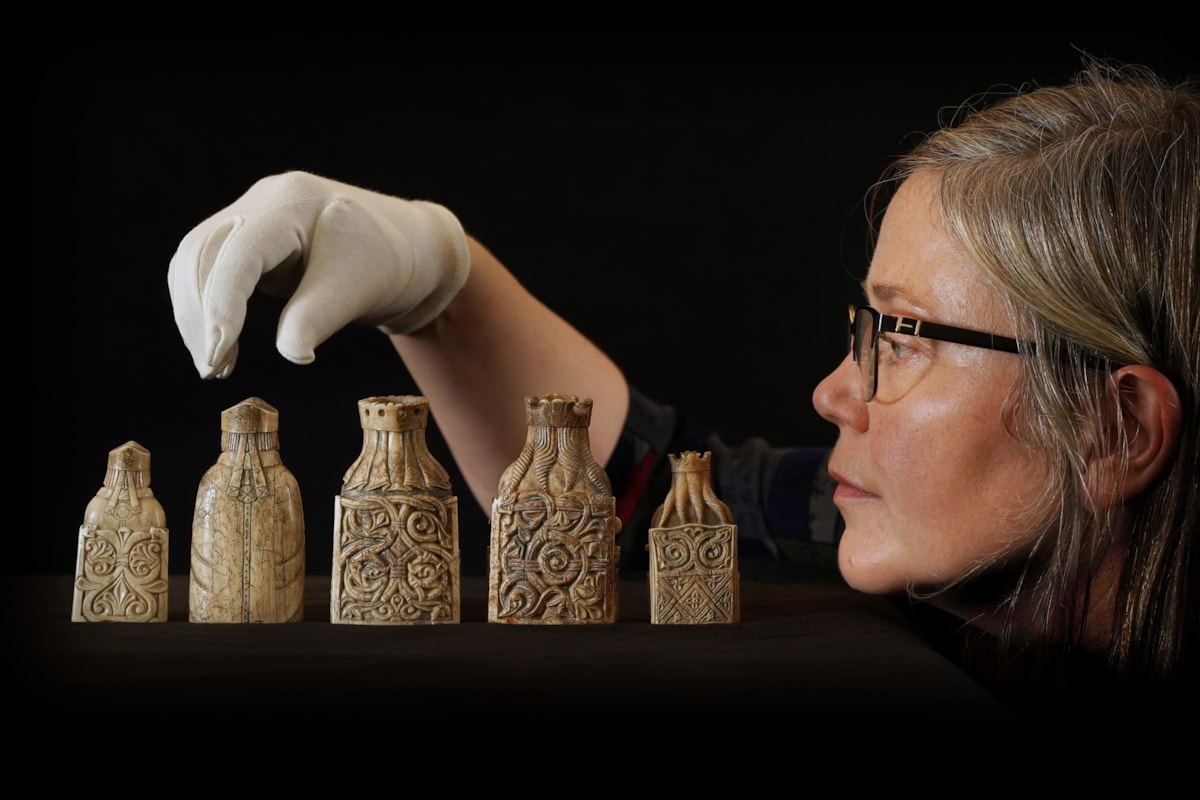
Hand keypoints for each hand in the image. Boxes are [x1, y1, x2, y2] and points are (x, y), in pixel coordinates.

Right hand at [168, 171, 469, 377]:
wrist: (410, 251)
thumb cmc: (389, 263)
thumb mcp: (358, 289)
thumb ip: (318, 317)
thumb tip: (290, 353)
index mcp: (291, 202)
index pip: (240, 252)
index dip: (223, 303)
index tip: (219, 352)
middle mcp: (264, 202)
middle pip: (204, 253)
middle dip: (201, 314)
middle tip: (212, 369)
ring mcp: (254, 218)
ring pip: (199, 262)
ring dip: (197, 315)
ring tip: (216, 366)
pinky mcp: (253, 242)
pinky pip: (214, 271)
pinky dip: (211, 310)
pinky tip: (223, 348)